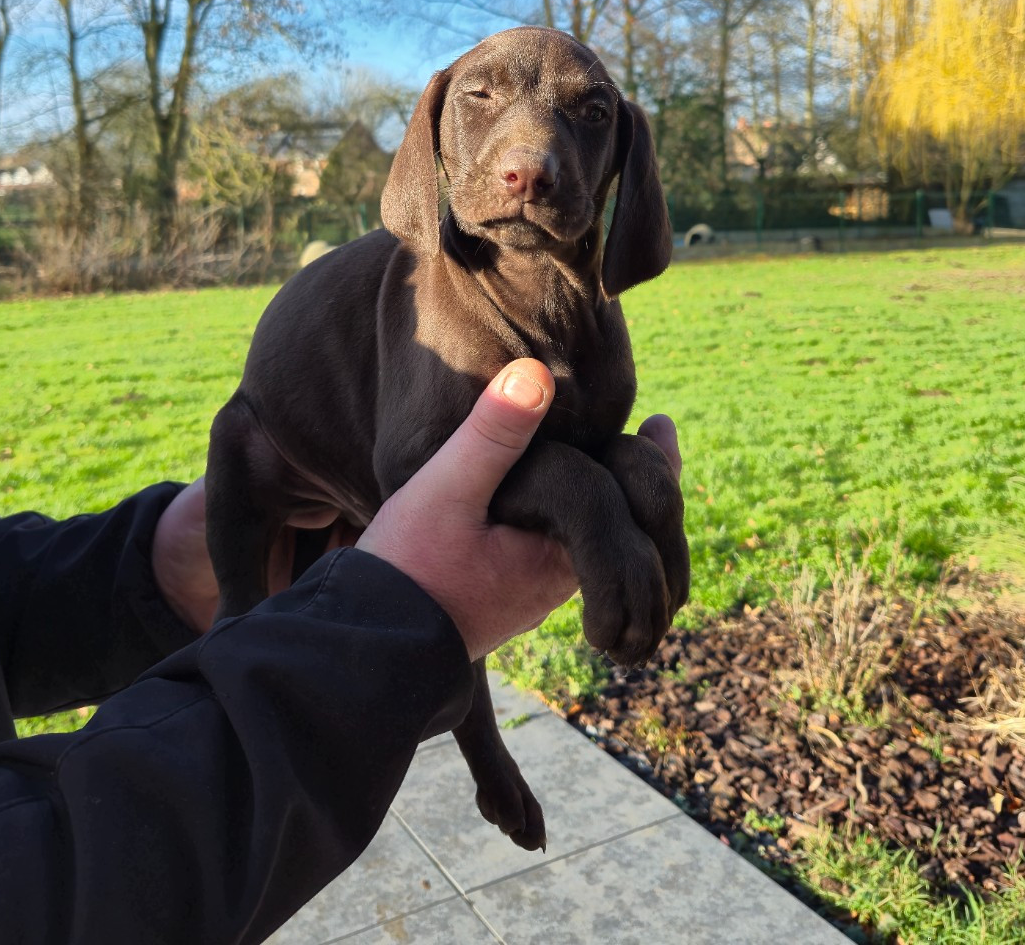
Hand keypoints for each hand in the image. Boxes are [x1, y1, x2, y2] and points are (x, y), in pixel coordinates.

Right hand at [152, 361, 679, 651]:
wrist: (363, 651)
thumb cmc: (405, 571)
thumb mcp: (446, 489)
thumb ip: (492, 434)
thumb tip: (538, 373)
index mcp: (561, 553)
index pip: (635, 505)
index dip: (653, 463)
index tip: (661, 426)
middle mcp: (556, 580)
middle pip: (627, 528)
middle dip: (641, 484)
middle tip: (656, 436)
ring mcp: (530, 593)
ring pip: (595, 543)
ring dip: (612, 505)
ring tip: (615, 458)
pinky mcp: (502, 596)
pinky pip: (559, 553)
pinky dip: (576, 522)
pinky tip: (550, 497)